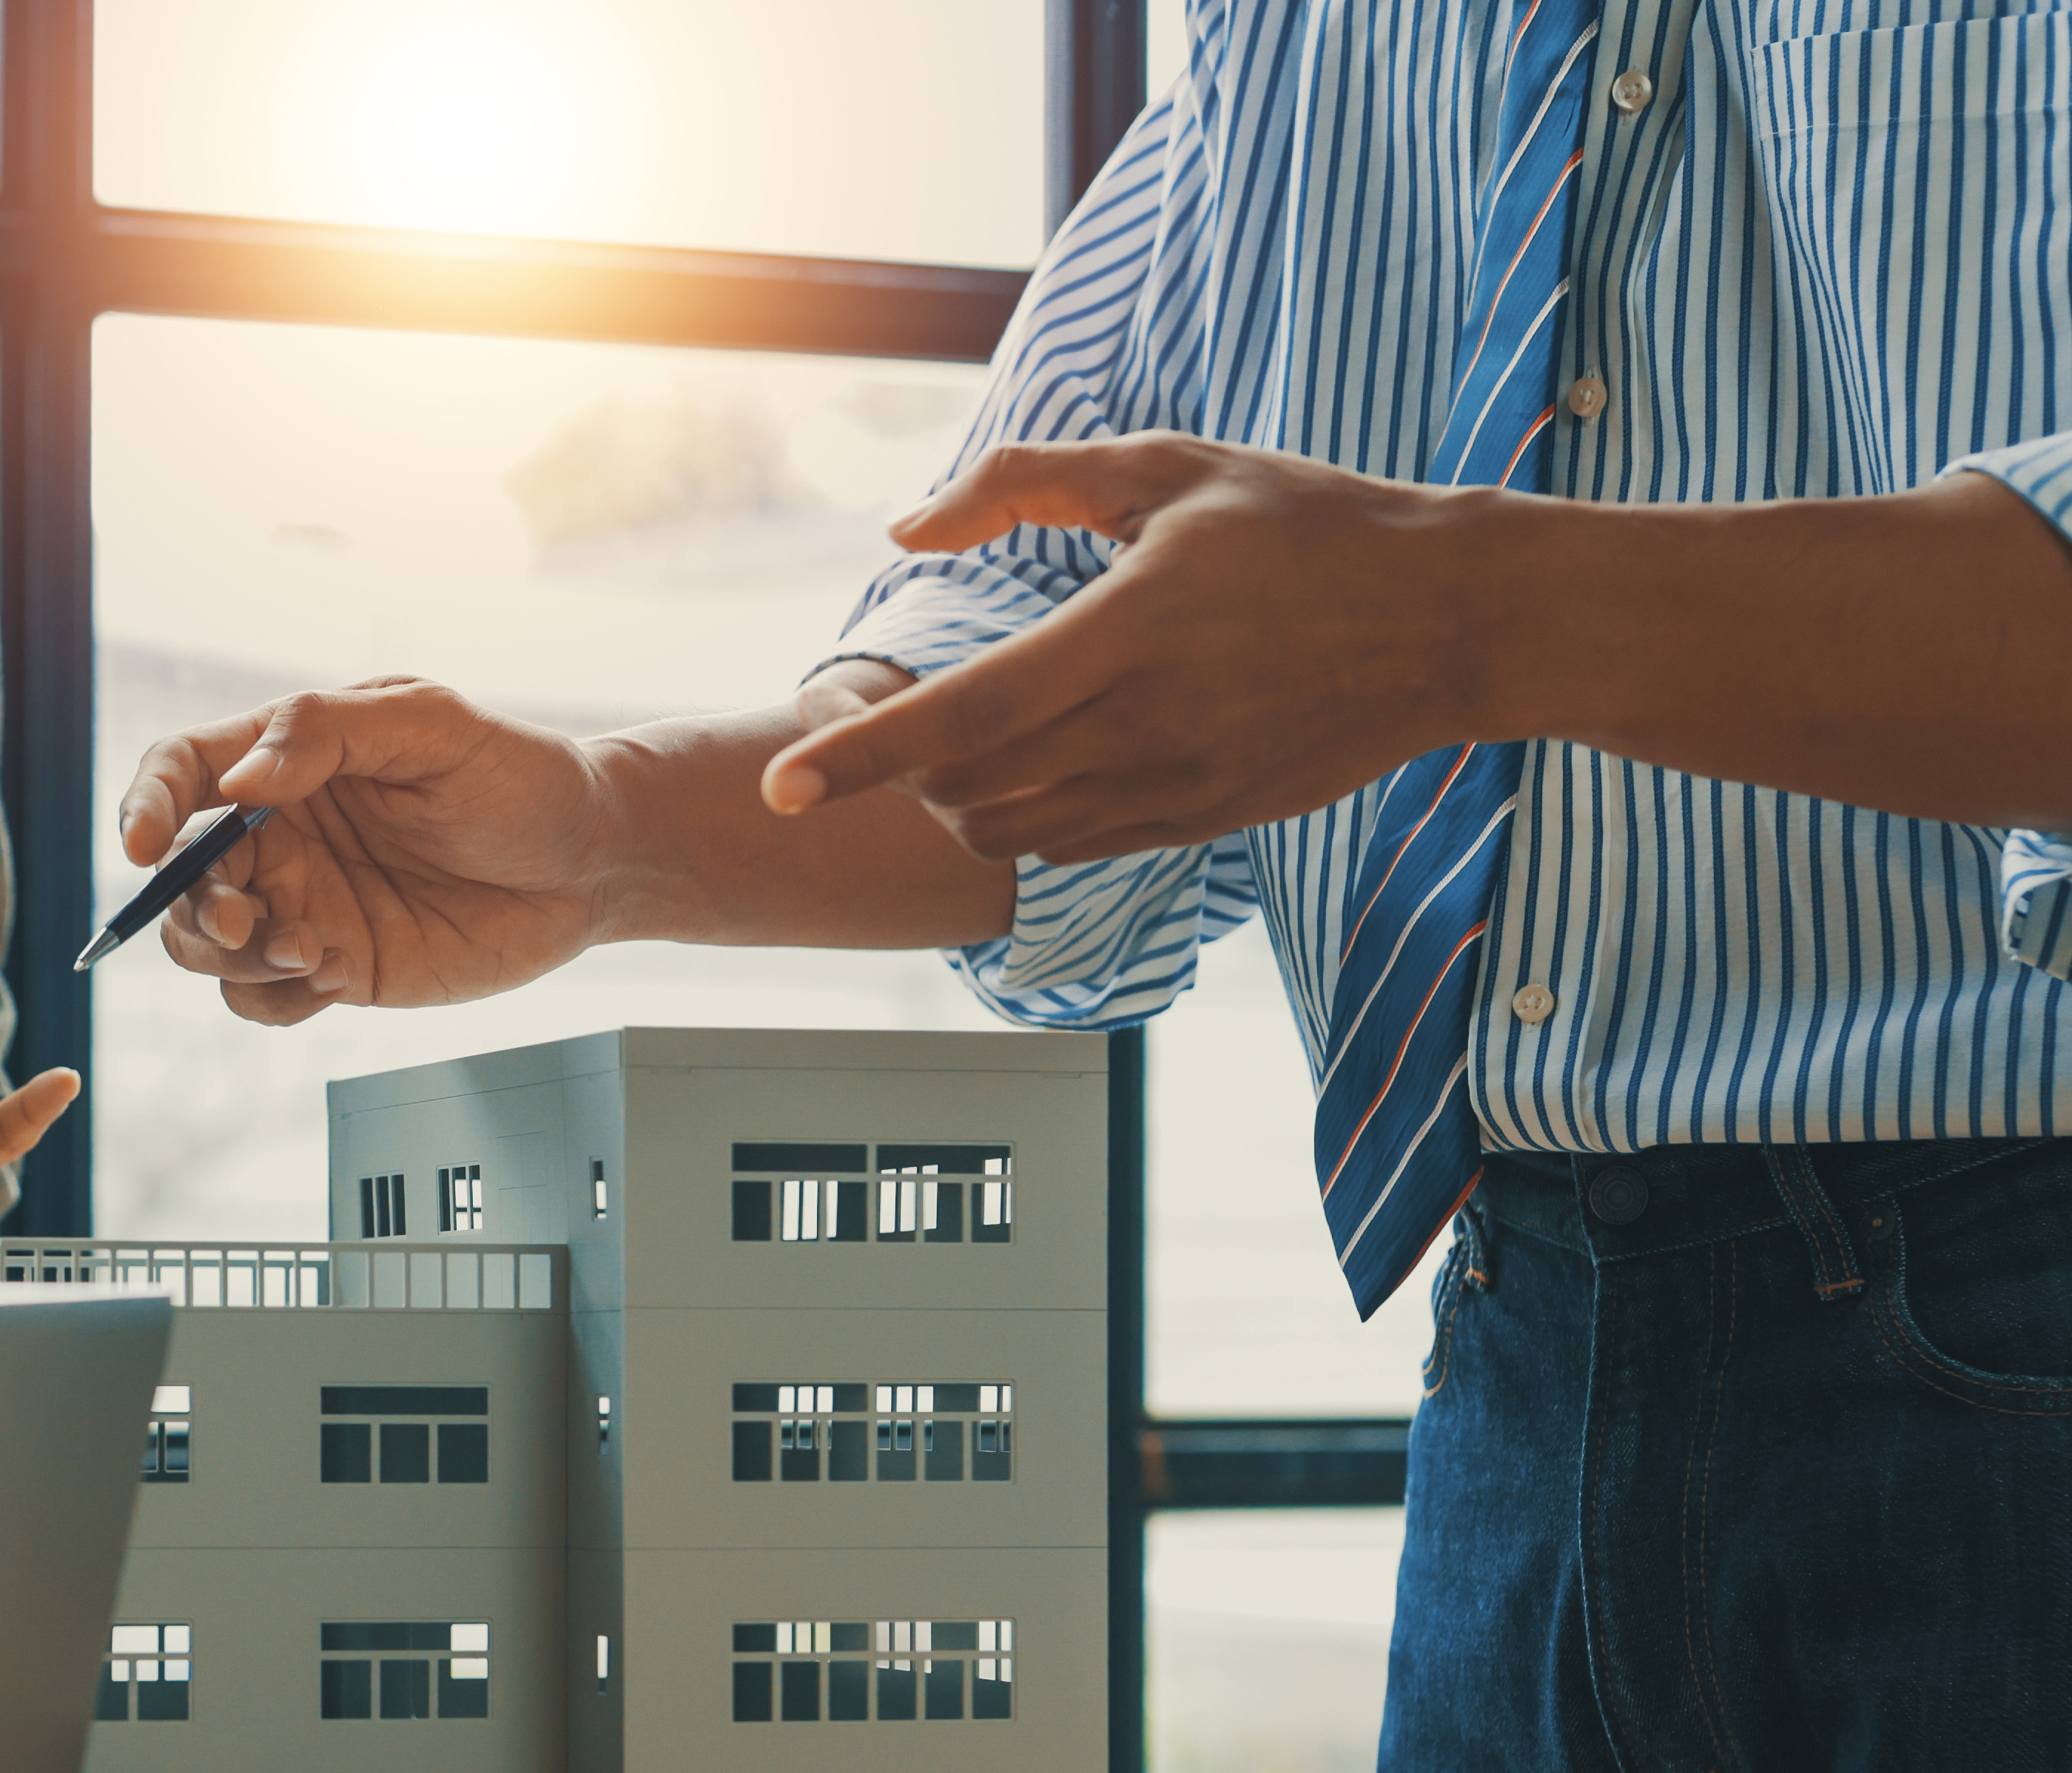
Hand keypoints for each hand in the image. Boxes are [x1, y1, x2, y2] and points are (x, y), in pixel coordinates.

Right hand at [116, 679, 645, 1024]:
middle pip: (180, 875)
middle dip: (191, 906)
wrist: (591, 863)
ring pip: (206, 946)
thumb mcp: (432, 725)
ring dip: (233, 960)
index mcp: (289, 760)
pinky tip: (335, 980)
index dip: (144, 805)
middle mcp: (282, 834)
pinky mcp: (333, 970)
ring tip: (311, 953)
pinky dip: (275, 1001)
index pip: (182, 772)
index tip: (141, 847)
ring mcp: (303, 905)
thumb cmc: (519, 777)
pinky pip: (261, 1000)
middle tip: (245, 924)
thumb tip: (239, 779)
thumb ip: (327, 734)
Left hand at [760, 435, 1492, 863]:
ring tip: (957, 736)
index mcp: (1128, 632)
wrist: (1452, 621)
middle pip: (966, 787)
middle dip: (898, 768)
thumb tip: (906, 527)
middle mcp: (1144, 725)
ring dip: (955, 796)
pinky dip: (1022, 815)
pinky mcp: (1197, 822)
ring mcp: (1174, 786)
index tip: (781, 785)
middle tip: (885, 716)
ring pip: (1008, 830)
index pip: (962, 713)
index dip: (860, 754)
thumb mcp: (1169, 467)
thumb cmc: (1309, 528)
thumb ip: (1026, 482)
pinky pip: (1069, 845)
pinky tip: (1036, 759)